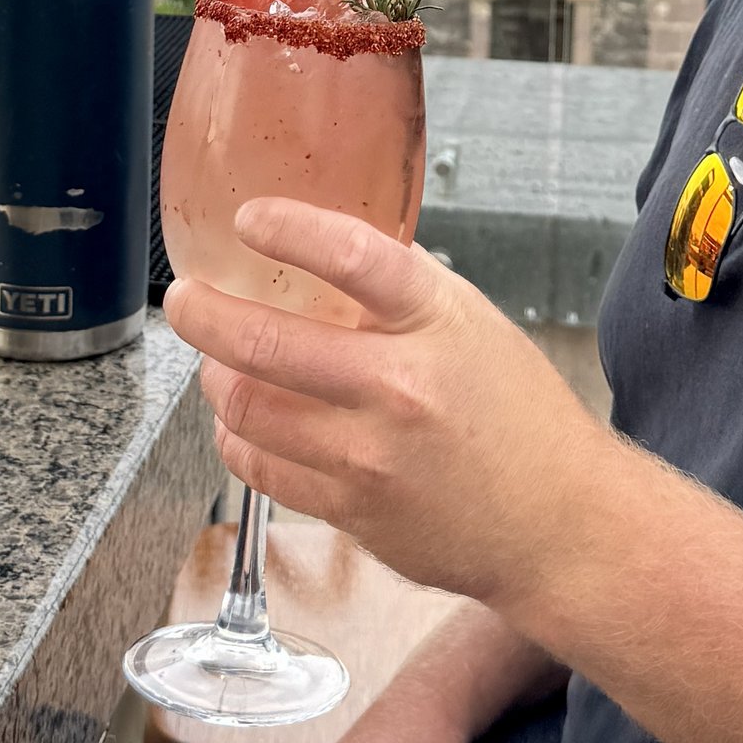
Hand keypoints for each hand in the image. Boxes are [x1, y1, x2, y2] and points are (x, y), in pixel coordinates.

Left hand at [162, 197, 631, 612]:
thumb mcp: (474, 323)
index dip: (288, 228)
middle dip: (202, 314)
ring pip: (246, 409)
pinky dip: (238, 437)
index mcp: (436, 324)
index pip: (350, 255)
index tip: (249, 218)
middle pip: (264, 342)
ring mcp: (368, 457)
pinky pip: (260, 467)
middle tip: (185, 299)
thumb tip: (322, 249)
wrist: (557, 523)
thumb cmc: (519, 417)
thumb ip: (400, 287)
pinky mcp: (350, 510)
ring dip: (215, 378)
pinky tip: (244, 421)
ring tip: (217, 362)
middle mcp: (398, 387)